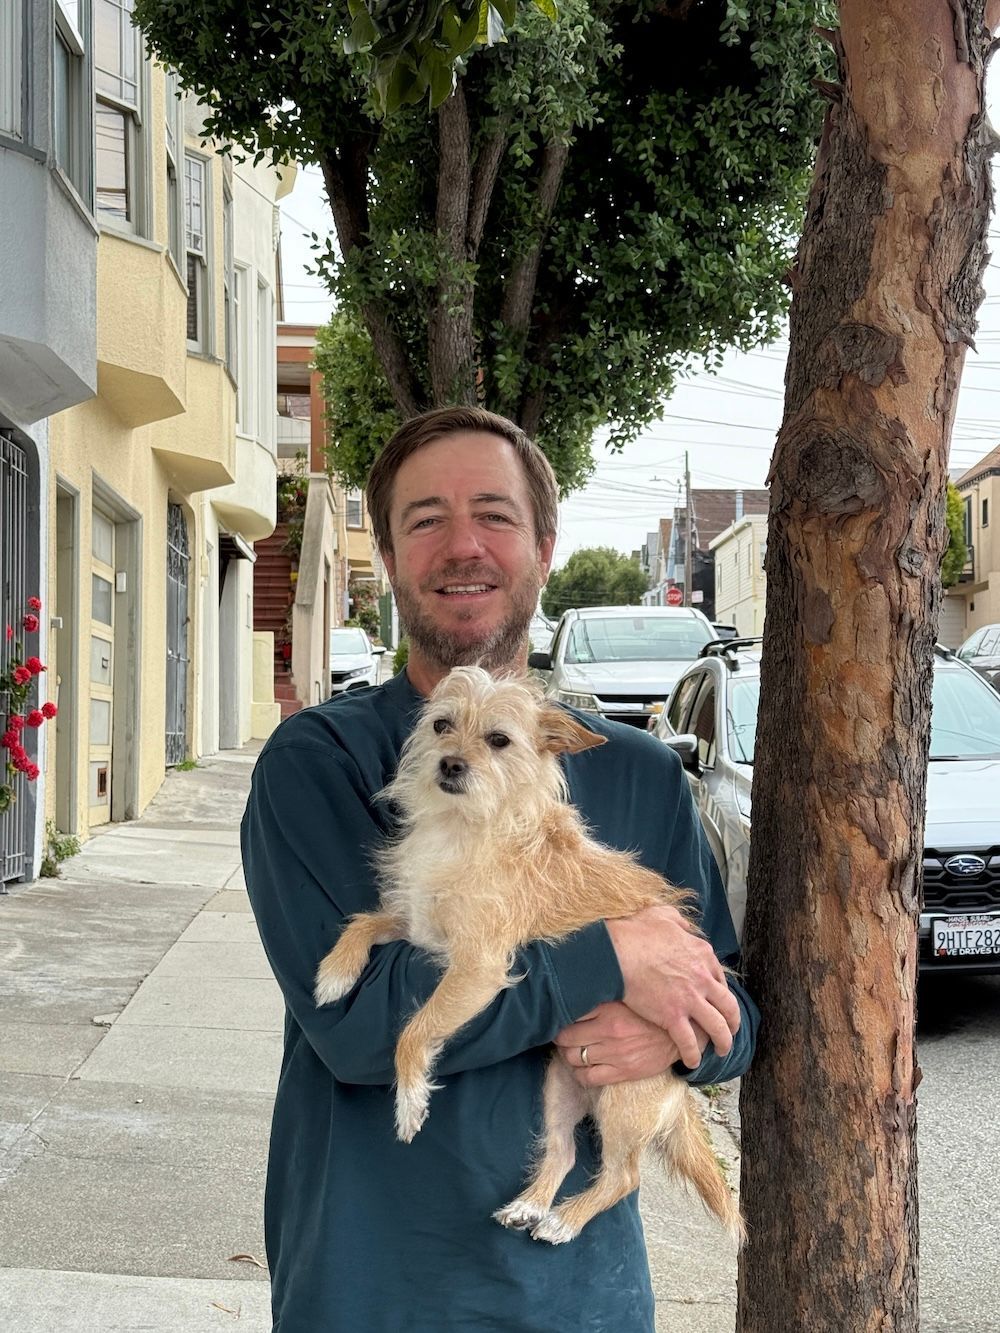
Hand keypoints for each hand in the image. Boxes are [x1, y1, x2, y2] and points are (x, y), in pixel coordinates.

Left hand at [554, 1002, 702, 1086]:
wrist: (684, 1032)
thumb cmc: (653, 1010)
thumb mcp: (630, 994)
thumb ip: (606, 990)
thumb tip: (578, 983)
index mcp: (610, 1007)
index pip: (569, 1012)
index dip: (559, 1015)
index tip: (559, 1016)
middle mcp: (610, 1030)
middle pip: (565, 1037)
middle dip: (560, 1038)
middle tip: (562, 1035)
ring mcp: (615, 1053)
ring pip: (573, 1058)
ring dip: (567, 1056)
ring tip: (571, 1051)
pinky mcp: (623, 1072)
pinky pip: (588, 1078)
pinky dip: (579, 1074)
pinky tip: (582, 1068)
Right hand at [605, 903, 739, 1068]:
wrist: (618, 953)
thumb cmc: (636, 933)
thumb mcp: (664, 916)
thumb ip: (679, 922)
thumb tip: (685, 926)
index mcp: (702, 954)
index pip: (720, 979)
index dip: (721, 993)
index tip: (718, 1002)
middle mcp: (702, 978)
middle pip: (728, 1005)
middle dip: (733, 1021)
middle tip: (731, 1030)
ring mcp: (690, 999)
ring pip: (718, 1027)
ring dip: (723, 1041)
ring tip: (721, 1050)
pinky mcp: (673, 1017)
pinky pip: (690, 1042)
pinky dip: (693, 1055)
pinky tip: (692, 1062)